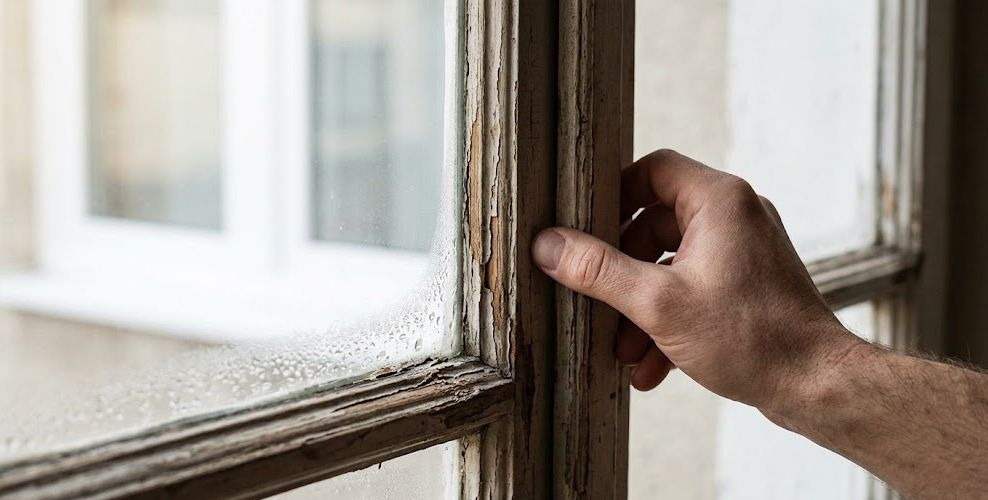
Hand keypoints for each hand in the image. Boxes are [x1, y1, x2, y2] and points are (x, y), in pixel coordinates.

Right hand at [532, 149, 862, 410]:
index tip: (584, 229)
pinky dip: (668, 322)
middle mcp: (736, 216)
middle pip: (655, 223)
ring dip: (640, 306)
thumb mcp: (658, 304)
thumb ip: (597, 271)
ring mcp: (745, 252)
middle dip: (622, 270)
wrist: (817, 387)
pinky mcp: (748, 286)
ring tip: (622, 349)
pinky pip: (694, 290)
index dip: (613, 195)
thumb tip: (548, 245)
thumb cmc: (752, 339)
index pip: (652, 169)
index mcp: (720, 200)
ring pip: (671, 264)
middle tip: (596, 300)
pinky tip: (650, 367)